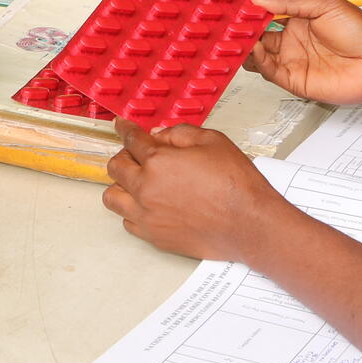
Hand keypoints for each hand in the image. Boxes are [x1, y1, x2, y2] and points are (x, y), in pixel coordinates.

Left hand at [102, 119, 292, 262]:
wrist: (249, 224)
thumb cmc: (236, 186)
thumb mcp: (213, 141)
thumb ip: (179, 133)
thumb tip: (158, 135)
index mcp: (158, 161)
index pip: (131, 139)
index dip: (125, 129)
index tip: (121, 126)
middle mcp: (146, 189)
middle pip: (115, 167)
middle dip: (125, 155)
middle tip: (140, 155)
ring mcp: (147, 216)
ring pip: (112, 198)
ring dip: (122, 186)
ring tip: (140, 182)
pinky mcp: (154, 236)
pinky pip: (127, 222)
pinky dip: (132, 211)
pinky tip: (149, 205)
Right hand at [244, 0, 361, 105]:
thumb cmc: (361, 32)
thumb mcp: (325, 5)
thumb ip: (291, 2)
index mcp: (297, 18)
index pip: (265, 10)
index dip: (248, 5)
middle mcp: (290, 39)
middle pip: (256, 33)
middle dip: (239, 27)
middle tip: (224, 20)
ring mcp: (290, 59)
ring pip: (256, 54)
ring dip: (244, 46)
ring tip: (233, 37)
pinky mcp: (293, 79)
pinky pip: (268, 71)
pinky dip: (257, 61)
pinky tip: (253, 50)